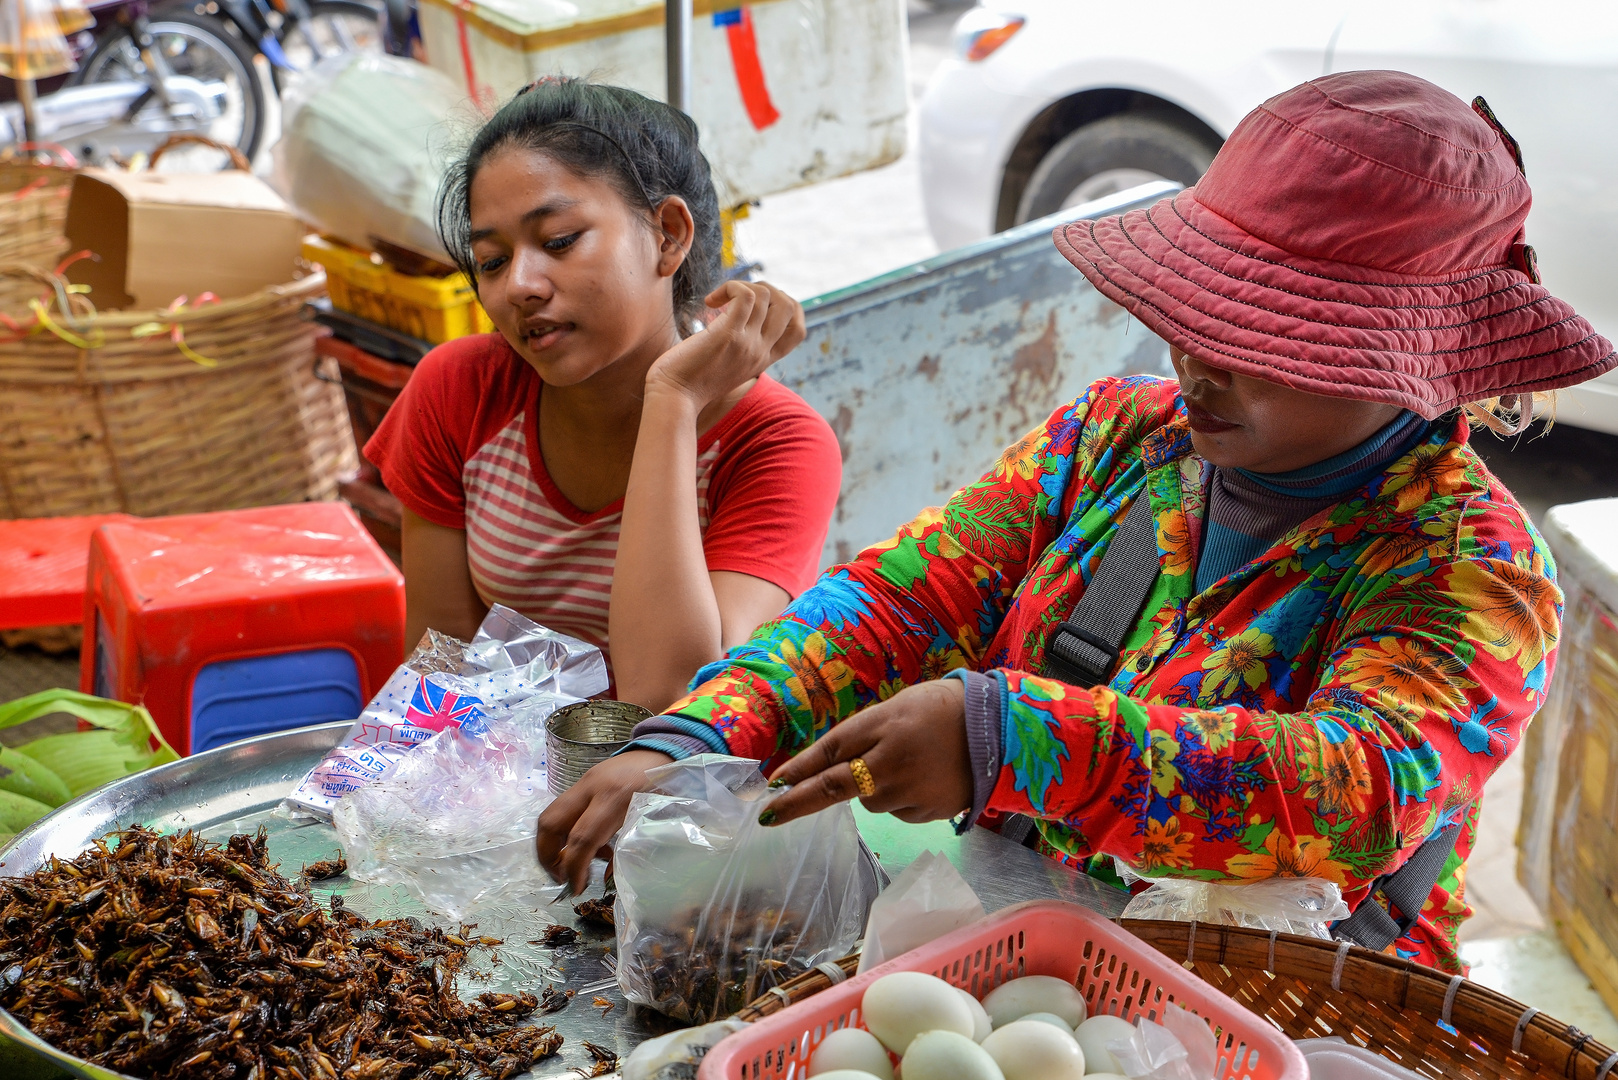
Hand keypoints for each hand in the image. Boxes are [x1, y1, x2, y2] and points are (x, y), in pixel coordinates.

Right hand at [536, 749, 673, 893]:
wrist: (663, 749)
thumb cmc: (666, 785)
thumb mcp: (656, 818)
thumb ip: (631, 848)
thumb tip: (608, 879)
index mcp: (614, 797)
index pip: (582, 838)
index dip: (574, 868)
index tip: (576, 888)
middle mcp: (591, 787)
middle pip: (550, 823)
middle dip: (548, 856)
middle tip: (560, 877)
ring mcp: (583, 782)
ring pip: (550, 816)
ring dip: (553, 846)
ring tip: (572, 867)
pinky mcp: (581, 783)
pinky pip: (562, 812)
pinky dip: (565, 834)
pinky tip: (588, 847)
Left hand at [645, 281, 804, 408]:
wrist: (674, 398)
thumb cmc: (692, 380)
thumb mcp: (728, 365)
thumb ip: (741, 347)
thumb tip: (738, 318)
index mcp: (764, 360)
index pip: (798, 329)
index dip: (785, 308)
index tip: (757, 306)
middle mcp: (761, 352)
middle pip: (789, 306)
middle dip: (766, 288)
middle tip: (738, 297)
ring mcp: (748, 344)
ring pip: (766, 295)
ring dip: (741, 285)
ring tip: (718, 299)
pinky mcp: (729, 335)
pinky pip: (745, 296)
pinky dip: (730, 287)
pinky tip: (710, 301)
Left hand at [761, 679, 971, 827]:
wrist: (1000, 732)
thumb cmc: (941, 710)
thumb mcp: (897, 708)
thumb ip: (862, 734)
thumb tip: (823, 766)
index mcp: (883, 727)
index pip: (830, 752)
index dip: (799, 770)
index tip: (772, 785)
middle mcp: (891, 763)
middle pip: (835, 787)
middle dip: (798, 802)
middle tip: (769, 815)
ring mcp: (910, 792)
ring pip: (869, 802)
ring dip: (870, 789)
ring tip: (906, 763)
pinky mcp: (927, 814)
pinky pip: (896, 811)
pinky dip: (898, 800)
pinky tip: (922, 780)